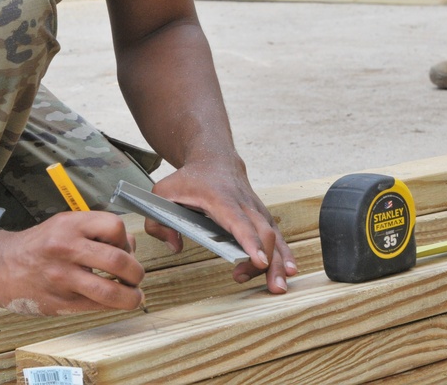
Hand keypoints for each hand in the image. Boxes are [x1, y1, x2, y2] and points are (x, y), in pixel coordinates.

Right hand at [0, 211, 145, 314]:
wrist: (1, 266)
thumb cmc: (38, 245)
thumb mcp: (65, 224)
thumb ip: (96, 231)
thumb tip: (130, 246)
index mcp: (70, 225)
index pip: (115, 227)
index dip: (126, 239)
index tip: (125, 248)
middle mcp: (67, 249)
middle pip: (118, 261)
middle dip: (136, 272)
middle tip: (136, 275)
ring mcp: (64, 278)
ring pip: (112, 291)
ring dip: (131, 296)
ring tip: (134, 295)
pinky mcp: (61, 302)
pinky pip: (98, 307)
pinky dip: (113, 305)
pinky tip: (115, 302)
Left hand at [147, 158, 296, 292]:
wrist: (214, 159)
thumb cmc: (189, 178)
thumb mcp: (162, 192)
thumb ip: (158, 222)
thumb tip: (175, 247)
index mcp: (221, 198)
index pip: (239, 221)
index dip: (250, 241)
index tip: (259, 260)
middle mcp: (244, 204)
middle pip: (263, 232)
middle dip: (269, 260)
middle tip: (267, 285)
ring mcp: (256, 210)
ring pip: (274, 236)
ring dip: (280, 261)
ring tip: (279, 286)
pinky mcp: (261, 216)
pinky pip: (277, 236)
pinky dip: (284, 253)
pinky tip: (288, 270)